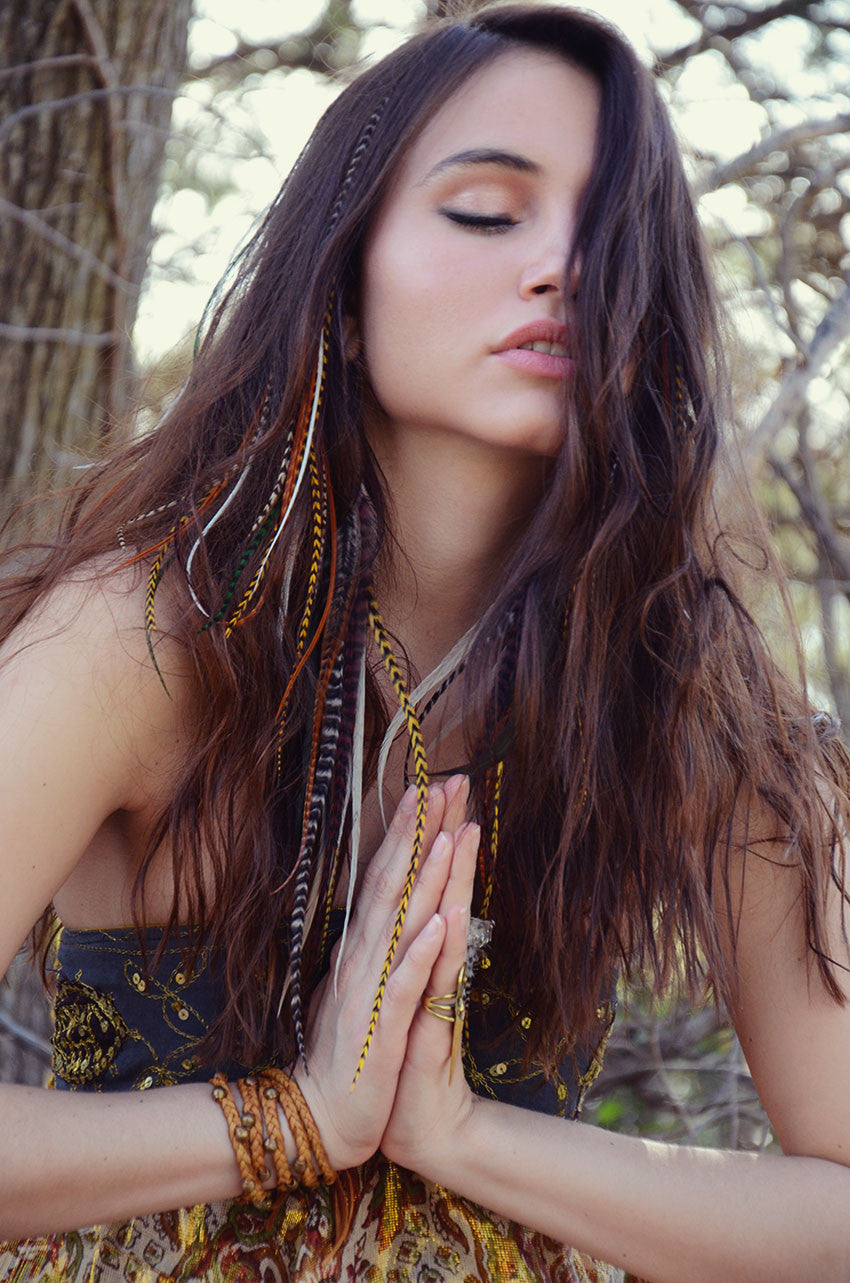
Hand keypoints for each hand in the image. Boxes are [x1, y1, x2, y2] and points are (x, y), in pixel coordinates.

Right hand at [292, 774, 471, 1171]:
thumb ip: (370, 942)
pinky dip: (419, 954)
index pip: (386, 875)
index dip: (409, 831)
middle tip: (444, 783)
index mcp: (361, 946)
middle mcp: (362, 957)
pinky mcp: (379, 1030)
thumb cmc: (347, 1049)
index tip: (432, 786)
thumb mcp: (357, 984)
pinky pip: (403, 987)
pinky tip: (438, 923)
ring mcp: (368, 990)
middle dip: (419, 832)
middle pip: (392, 883)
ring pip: (399, 923)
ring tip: (446, 834)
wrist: (325, 1118)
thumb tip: (382, 899)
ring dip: (422, 878)